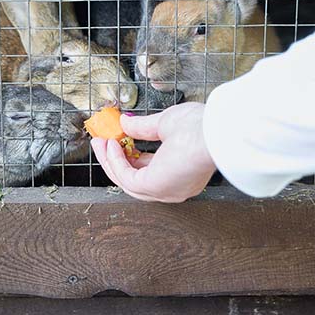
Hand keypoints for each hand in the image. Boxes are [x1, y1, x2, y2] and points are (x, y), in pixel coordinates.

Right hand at [90, 102, 215, 202]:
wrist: (215, 132)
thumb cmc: (201, 126)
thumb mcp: (166, 123)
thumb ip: (143, 127)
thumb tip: (125, 123)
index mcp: (182, 174)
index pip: (149, 170)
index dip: (128, 155)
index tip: (114, 140)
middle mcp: (173, 188)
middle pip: (134, 179)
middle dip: (114, 160)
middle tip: (101, 142)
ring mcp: (164, 191)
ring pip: (127, 181)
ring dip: (109, 161)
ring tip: (99, 142)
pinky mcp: (154, 187)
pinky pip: (126, 177)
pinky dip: (115, 161)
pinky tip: (111, 144)